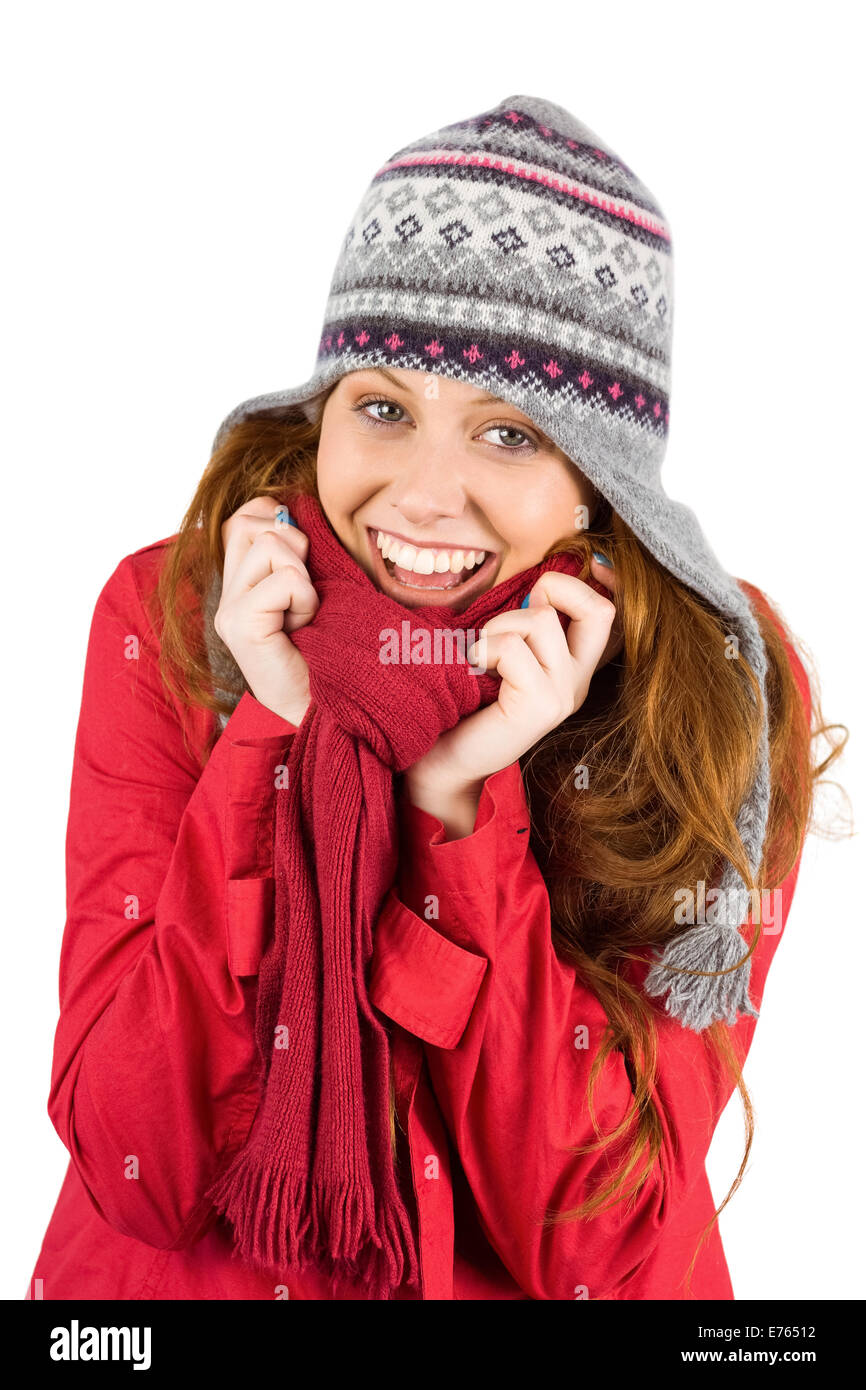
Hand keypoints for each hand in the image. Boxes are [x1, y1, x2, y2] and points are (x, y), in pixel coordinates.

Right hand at [214, 496, 318, 726]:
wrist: (321, 708)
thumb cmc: (324, 651)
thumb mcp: (310, 590)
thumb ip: (294, 554)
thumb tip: (290, 509)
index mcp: (239, 582)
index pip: (244, 516)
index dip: (278, 522)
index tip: (301, 564)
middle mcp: (226, 593)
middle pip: (251, 521)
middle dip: (295, 547)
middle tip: (304, 593)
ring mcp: (228, 609)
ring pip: (270, 544)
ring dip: (303, 578)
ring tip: (303, 614)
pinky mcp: (239, 625)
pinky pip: (284, 580)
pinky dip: (305, 599)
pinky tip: (302, 627)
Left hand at [404, 556, 619, 831]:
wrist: (444, 763)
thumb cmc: (464, 706)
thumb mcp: (502, 657)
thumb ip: (523, 625)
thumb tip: (535, 581)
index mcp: (573, 668)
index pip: (607, 611)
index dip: (582, 582)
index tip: (542, 583)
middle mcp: (578, 682)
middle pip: (600, 610)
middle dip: (554, 589)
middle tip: (515, 615)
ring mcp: (563, 695)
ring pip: (541, 621)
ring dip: (499, 627)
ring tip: (482, 653)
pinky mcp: (541, 706)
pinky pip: (514, 648)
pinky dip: (485, 648)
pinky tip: (475, 668)